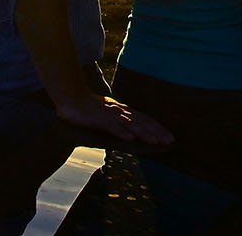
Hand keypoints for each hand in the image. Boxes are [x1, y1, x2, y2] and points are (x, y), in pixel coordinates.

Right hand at [56, 95, 173, 145]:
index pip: (144, 119)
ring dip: (145, 134)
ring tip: (157, 142)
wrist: (69, 98)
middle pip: (142, 122)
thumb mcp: (107, 113)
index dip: (158, 128)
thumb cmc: (87, 107)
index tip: (170, 137)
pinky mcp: (98, 119)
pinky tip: (131, 139)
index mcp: (122, 110)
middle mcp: (119, 111)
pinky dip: (122, 132)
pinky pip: (112, 127)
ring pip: (131, 125)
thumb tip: (131, 128)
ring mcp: (110, 115)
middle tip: (171, 141)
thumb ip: (119, 119)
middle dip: (157, 132)